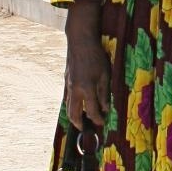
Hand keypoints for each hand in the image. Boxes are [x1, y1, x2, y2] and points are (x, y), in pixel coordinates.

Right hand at [64, 1, 108, 129]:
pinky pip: (67, 98)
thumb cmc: (96, 56)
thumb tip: (105, 108)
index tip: (102, 123)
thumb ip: (104, 93)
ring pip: (68, 107)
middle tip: (86, 129)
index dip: (98, 119)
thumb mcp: (105, 74)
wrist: (80, 42)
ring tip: (81, 120)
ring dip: (73, 116)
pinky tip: (77, 105)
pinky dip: (71, 105)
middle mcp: (75, 90)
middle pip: (74, 114)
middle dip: (80, 123)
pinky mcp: (66, 80)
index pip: (92, 111)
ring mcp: (68, 85)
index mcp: (87, 89)